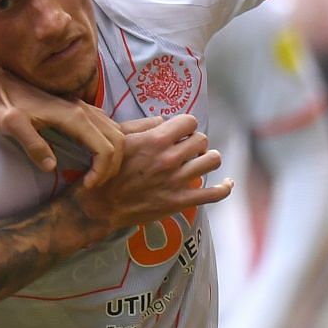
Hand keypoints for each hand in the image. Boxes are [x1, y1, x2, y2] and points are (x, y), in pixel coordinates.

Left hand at [0, 65, 124, 187]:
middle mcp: (83, 109)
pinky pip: (104, 126)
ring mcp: (81, 107)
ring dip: (112, 155)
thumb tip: (52, 167)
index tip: (86, 186)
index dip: (102, 171)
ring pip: (114, 131)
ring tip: (95, 174)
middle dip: (112, 166)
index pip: (105, 148)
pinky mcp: (77, 108)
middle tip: (94, 184)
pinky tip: (91, 157)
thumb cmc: (2, 106)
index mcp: (73, 116)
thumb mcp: (11, 126)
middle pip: (117, 140)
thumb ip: (32, 144)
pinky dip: (107, 144)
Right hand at [74, 114, 230, 231]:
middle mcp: (169, 159)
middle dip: (195, 142)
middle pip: (202, 140)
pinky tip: (227, 183)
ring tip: (199, 162)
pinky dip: (224, 187)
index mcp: (155, 140)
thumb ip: (144, 126)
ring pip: (211, 160)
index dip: (186, 126)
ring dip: (207, 159)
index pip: (189, 122)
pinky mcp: (180, 202)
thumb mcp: (119, 140)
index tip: (180, 133)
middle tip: (186, 150)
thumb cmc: (106, 171)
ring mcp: (177, 181)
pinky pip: (214, 193)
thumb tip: (165, 121)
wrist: (100, 206)